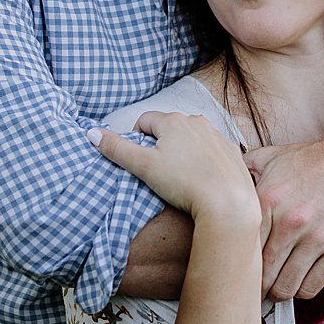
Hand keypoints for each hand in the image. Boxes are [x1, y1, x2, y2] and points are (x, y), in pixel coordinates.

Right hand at [91, 112, 257, 222]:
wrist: (227, 202)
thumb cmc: (183, 183)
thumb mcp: (143, 166)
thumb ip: (117, 148)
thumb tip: (91, 133)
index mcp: (173, 121)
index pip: (144, 121)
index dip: (136, 139)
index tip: (137, 159)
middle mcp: (197, 122)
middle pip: (169, 128)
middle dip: (160, 144)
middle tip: (156, 170)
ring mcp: (217, 136)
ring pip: (192, 138)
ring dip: (183, 150)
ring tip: (179, 176)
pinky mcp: (232, 152)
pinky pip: (212, 151)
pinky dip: (204, 160)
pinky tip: (201, 179)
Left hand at [244, 134, 323, 298]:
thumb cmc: (317, 160)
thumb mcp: (275, 156)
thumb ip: (243, 169)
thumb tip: (218, 180)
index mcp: (268, 199)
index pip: (240, 248)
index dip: (236, 265)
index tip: (237, 271)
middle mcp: (290, 220)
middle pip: (262, 273)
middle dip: (257, 286)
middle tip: (256, 289)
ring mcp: (317, 237)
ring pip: (286, 286)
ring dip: (279, 292)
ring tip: (277, 289)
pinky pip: (312, 287)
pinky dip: (303, 291)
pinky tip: (300, 283)